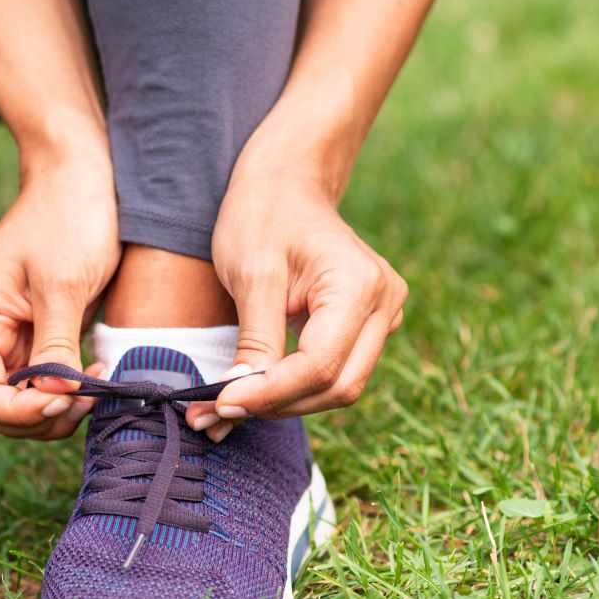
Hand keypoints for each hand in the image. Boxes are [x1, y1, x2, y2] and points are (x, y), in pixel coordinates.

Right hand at [0, 157, 119, 438]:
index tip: (66, 399)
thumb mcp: (64, 282)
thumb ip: (55, 345)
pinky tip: (98, 376)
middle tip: (88, 399)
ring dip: (57, 410)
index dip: (20, 412)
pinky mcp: (39, 336)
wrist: (81, 175)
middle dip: (39, 417)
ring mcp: (12, 338)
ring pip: (21, 405)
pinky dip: (68, 393)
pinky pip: (44, 385)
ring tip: (98, 388)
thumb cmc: (69, 216)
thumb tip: (54, 396)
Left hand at [198, 174, 406, 422]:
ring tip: (222, 407)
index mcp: (360, 284)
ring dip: (282, 404)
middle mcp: (384, 304)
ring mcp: (381, 317)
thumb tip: (239, 398)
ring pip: (338, 387)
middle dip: (276, 405)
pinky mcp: (366, 327)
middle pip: (337, 385)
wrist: (286, 184)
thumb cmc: (264, 215)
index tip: (220, 403)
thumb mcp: (251, 274)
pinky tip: (250, 390)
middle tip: (214, 413)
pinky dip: (292, 389)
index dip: (270, 393)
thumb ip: (254, 340)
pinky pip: (334, 372)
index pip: (320, 365)